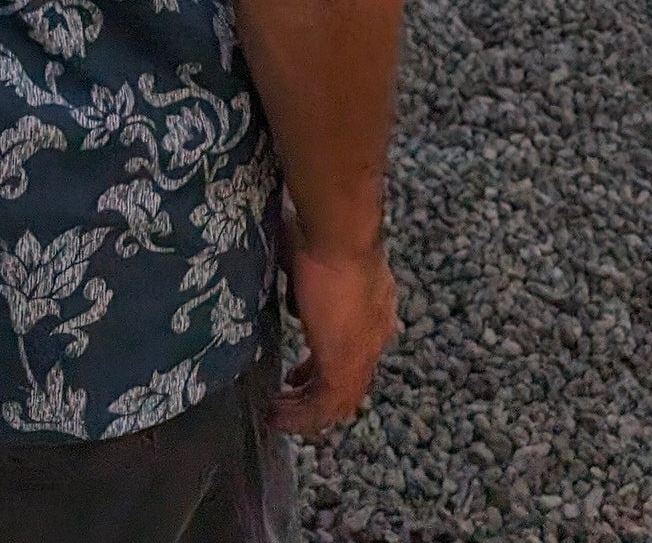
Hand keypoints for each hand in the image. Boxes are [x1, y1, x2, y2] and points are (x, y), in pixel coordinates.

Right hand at [271, 212, 396, 435]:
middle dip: (318, 392)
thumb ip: (306, 281)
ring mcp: (362, 354)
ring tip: (277, 413)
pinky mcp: (342, 367)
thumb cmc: (326, 234)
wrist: (341, 235)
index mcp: (375, 308)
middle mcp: (375, 335)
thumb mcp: (315, 262)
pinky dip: (298, 417)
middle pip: (351, 379)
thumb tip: (288, 292)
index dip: (328, 360)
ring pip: (337, 400)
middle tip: (290, 394)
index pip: (356, 346)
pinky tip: (275, 415)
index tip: (302, 369)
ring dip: (306, 411)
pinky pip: (321, 408)